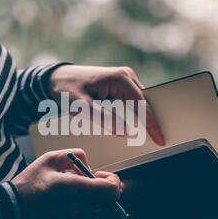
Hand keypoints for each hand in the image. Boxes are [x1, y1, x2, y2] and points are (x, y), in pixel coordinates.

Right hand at [11, 148, 120, 218]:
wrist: (11, 215)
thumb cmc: (28, 187)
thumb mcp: (48, 160)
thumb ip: (73, 155)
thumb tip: (87, 164)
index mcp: (73, 189)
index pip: (111, 190)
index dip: (113, 180)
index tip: (102, 174)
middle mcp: (78, 209)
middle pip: (109, 201)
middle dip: (104, 189)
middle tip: (91, 181)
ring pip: (101, 211)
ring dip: (95, 200)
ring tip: (76, 192)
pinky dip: (85, 211)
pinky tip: (68, 204)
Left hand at [49, 65, 165, 145]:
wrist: (57, 77)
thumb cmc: (67, 89)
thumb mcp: (82, 106)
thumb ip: (104, 118)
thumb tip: (125, 131)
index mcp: (120, 78)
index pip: (142, 104)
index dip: (152, 124)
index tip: (160, 139)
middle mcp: (126, 76)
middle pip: (144, 104)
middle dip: (150, 122)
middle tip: (157, 141)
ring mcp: (125, 79)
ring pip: (139, 104)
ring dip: (141, 119)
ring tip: (144, 133)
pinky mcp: (121, 85)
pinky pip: (132, 102)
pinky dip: (132, 114)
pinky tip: (130, 125)